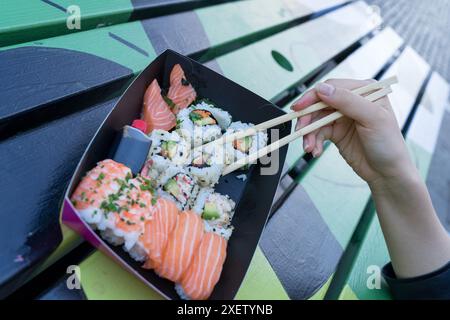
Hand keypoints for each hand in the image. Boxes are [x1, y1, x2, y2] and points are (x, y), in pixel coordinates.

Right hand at [292, 79, 416, 187]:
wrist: (387, 173)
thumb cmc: (388, 144)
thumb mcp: (372, 119)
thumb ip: (348, 101)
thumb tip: (321, 89)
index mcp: (364, 91)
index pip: (333, 86)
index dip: (313, 96)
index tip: (299, 108)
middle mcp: (352, 101)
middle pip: (320, 102)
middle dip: (308, 118)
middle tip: (300, 130)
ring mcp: (342, 116)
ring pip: (316, 119)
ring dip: (309, 133)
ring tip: (309, 148)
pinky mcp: (335, 131)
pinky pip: (317, 132)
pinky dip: (313, 141)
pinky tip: (315, 151)